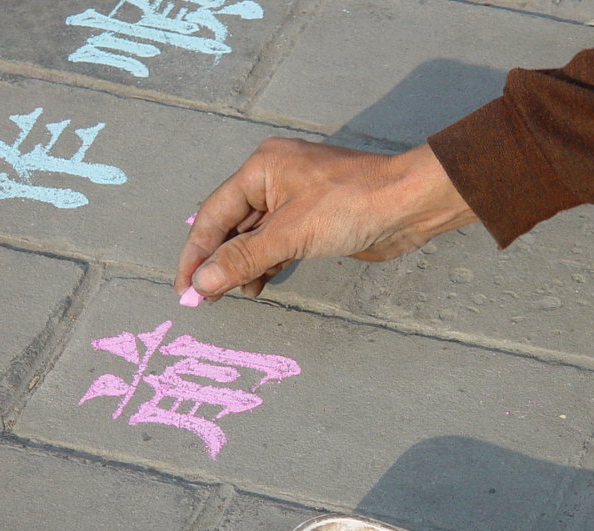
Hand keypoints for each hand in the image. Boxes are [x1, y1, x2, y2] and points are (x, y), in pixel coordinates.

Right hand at [175, 139, 478, 299]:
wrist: (409, 205)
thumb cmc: (353, 204)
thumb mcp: (291, 234)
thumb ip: (244, 258)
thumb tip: (203, 282)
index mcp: (261, 169)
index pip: (214, 214)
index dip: (195, 253)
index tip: (184, 288)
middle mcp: (273, 180)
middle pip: (230, 226)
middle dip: (217, 262)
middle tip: (202, 298)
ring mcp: (293, 201)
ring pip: (253, 238)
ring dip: (240, 268)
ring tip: (230, 296)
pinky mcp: (312, 221)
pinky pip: (276, 245)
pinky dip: (264, 266)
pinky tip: (257, 287)